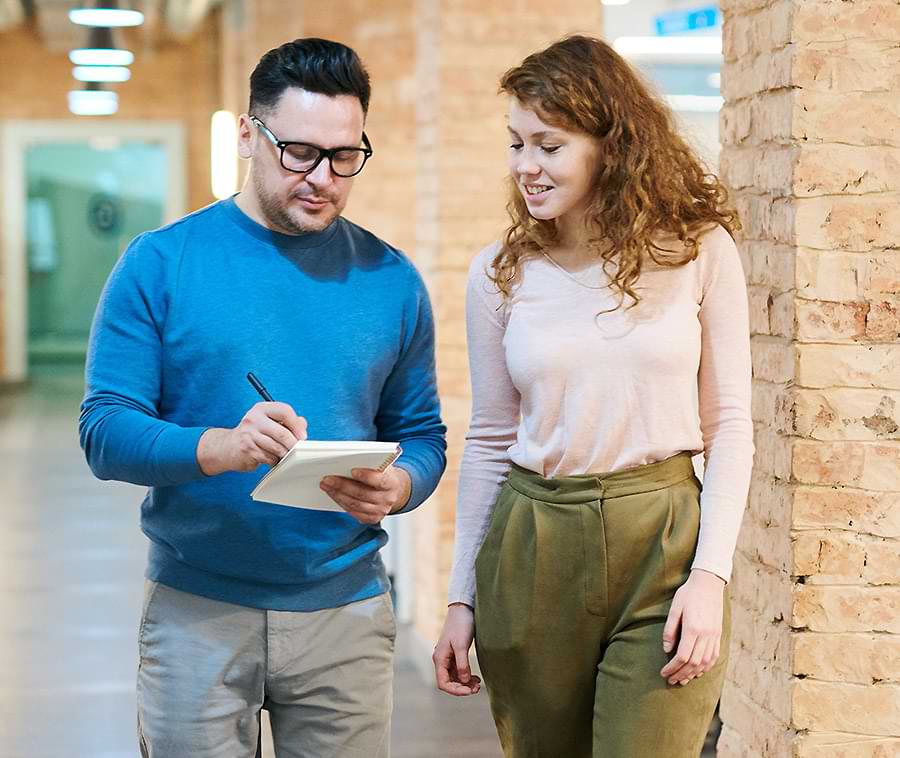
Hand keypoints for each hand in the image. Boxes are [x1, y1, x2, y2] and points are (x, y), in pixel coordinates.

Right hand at [196, 402, 306, 475]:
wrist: (227, 447)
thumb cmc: (253, 434)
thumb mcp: (268, 422)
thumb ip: (287, 422)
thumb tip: (302, 427)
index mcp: (262, 409)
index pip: (285, 411)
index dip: (297, 425)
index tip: (303, 436)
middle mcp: (254, 419)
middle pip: (282, 433)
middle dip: (293, 444)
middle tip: (297, 450)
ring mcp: (249, 434)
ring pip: (277, 448)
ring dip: (284, 454)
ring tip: (283, 455)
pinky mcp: (247, 449)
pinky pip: (269, 458)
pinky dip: (274, 461)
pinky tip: (271, 459)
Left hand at [319, 465, 410, 524]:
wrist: (395, 489)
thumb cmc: (383, 473)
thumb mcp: (382, 465)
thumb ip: (370, 464)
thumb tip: (347, 460)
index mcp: (392, 483)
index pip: (380, 481)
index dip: (367, 476)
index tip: (353, 470)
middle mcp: (388, 499)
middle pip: (363, 494)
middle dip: (343, 486)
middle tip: (328, 478)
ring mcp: (381, 511)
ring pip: (355, 505)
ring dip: (338, 495)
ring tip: (326, 486)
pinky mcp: (373, 518)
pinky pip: (354, 512)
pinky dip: (341, 503)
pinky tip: (333, 494)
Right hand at [433, 603, 481, 695]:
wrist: (463, 609)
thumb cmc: (461, 624)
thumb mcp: (462, 645)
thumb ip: (462, 664)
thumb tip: (464, 681)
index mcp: (439, 658)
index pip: (443, 683)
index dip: (456, 690)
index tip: (469, 691)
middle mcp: (441, 660)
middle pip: (449, 682)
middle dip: (462, 688)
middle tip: (477, 689)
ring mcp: (448, 657)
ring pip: (454, 677)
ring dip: (465, 683)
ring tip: (478, 685)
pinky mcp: (455, 654)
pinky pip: (458, 670)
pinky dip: (466, 676)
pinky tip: (476, 678)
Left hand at [660, 569, 725, 686]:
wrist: (709, 583)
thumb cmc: (688, 594)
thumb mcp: (675, 608)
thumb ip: (670, 630)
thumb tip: (667, 649)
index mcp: (693, 628)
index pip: (683, 656)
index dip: (672, 667)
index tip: (664, 672)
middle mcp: (706, 635)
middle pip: (694, 663)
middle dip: (681, 674)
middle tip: (670, 680)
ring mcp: (714, 636)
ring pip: (705, 663)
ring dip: (693, 674)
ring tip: (682, 680)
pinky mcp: (719, 635)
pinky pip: (714, 657)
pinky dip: (706, 667)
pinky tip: (698, 671)